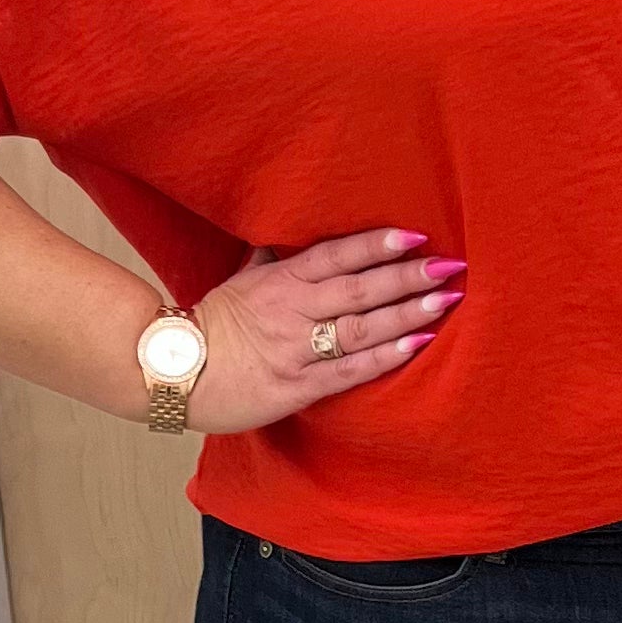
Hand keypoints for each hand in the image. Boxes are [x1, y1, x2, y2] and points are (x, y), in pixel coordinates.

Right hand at [181, 227, 464, 433]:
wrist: (171, 374)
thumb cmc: (208, 327)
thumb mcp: (237, 283)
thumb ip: (269, 260)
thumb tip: (285, 235)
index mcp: (279, 281)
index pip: (335, 256)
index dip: (376, 245)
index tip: (415, 236)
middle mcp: (291, 311)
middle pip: (358, 289)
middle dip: (406, 276)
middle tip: (451, 266)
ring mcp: (295, 350)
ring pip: (359, 327)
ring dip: (406, 313)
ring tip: (446, 300)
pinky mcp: (296, 386)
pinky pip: (348, 370)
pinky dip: (384, 356)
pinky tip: (417, 345)